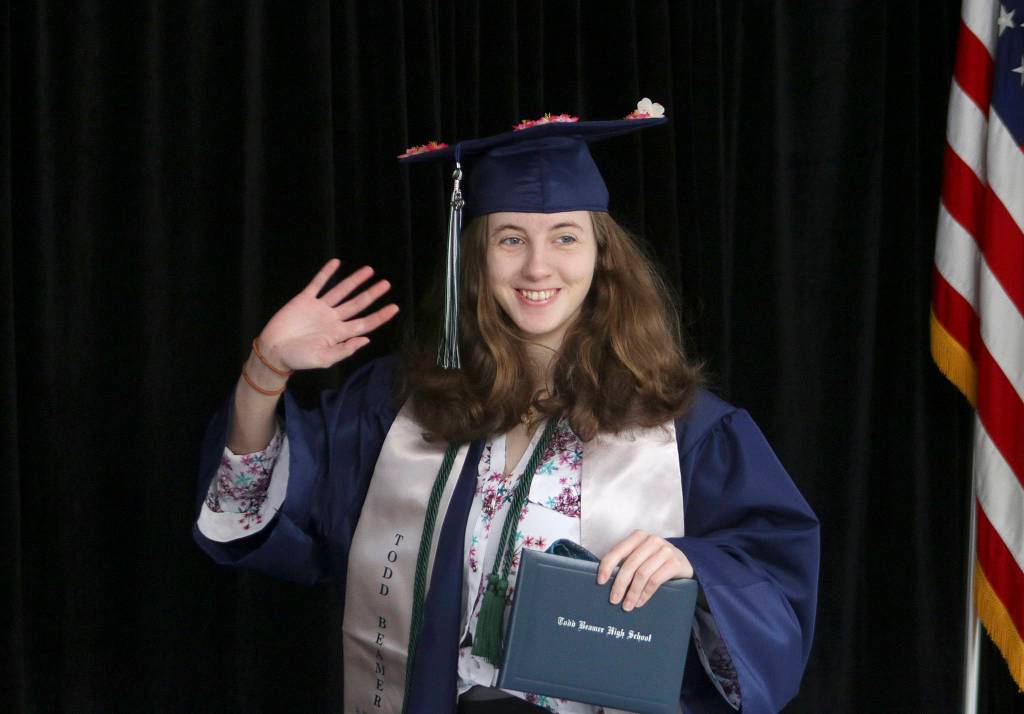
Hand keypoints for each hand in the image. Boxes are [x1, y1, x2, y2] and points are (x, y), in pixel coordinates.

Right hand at [257, 260, 398, 371]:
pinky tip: (336, 263)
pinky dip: (326, 273)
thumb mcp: (324, 359)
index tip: (394, 307)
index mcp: (339, 333)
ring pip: (341, 291)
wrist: (273, 351)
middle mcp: (332, 319)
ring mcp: (319, 308)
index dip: (380, 316)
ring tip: (369, 270)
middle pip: (357, 304)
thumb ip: (345, 349)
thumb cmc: (298, 359)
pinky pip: (317, 284)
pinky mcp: (304, 300)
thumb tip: (366, 340)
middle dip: (372, 294)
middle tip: (386, 284)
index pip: (364, 323)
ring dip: (354, 280)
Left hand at [597, 530, 693, 611]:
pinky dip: (645, 593)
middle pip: (630, 564)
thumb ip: (626, 561)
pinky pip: (656, 580)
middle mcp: (652, 540)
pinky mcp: (675, 563)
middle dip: (620, 584)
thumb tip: (604, 579)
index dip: (607, 566)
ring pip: (642, 574)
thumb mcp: (640, 555)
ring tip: (627, 605)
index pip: (618, 550)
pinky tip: (640, 602)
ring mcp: (665, 550)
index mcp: (638, 536)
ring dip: (632, 592)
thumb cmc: (655, 560)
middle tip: (613, 600)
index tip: (600, 581)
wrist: (684, 562)